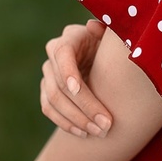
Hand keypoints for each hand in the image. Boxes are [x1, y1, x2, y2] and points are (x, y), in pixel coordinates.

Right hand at [41, 20, 113, 137]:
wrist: (106, 59)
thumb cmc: (114, 47)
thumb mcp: (113, 38)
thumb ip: (107, 33)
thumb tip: (93, 26)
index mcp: (70, 38)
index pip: (62, 54)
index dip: (68, 72)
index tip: (78, 89)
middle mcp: (54, 55)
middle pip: (60, 83)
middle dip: (83, 106)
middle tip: (105, 124)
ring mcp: (48, 74)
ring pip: (53, 100)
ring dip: (76, 119)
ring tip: (98, 132)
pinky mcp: (47, 91)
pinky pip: (49, 110)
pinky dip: (66, 123)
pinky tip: (84, 134)